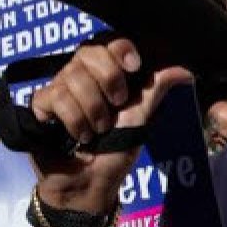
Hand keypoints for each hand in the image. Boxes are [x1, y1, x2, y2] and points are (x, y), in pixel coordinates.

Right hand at [29, 37, 192, 211]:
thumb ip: (156, 89)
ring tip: (97, 131)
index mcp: (106, 74)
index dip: (119, 48)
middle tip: (116, 107)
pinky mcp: (40, 106)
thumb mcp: (141, 118)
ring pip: (72, 76)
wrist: (90, 185)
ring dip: (92, 109)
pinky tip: (77, 135)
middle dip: (108, 81)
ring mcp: (59, 89)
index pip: (108, 40)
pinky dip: (73, 119)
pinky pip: (54, 96)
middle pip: (88, 51)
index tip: (133, 65)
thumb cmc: (116, 152)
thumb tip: (185, 69)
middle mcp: (81, 75)